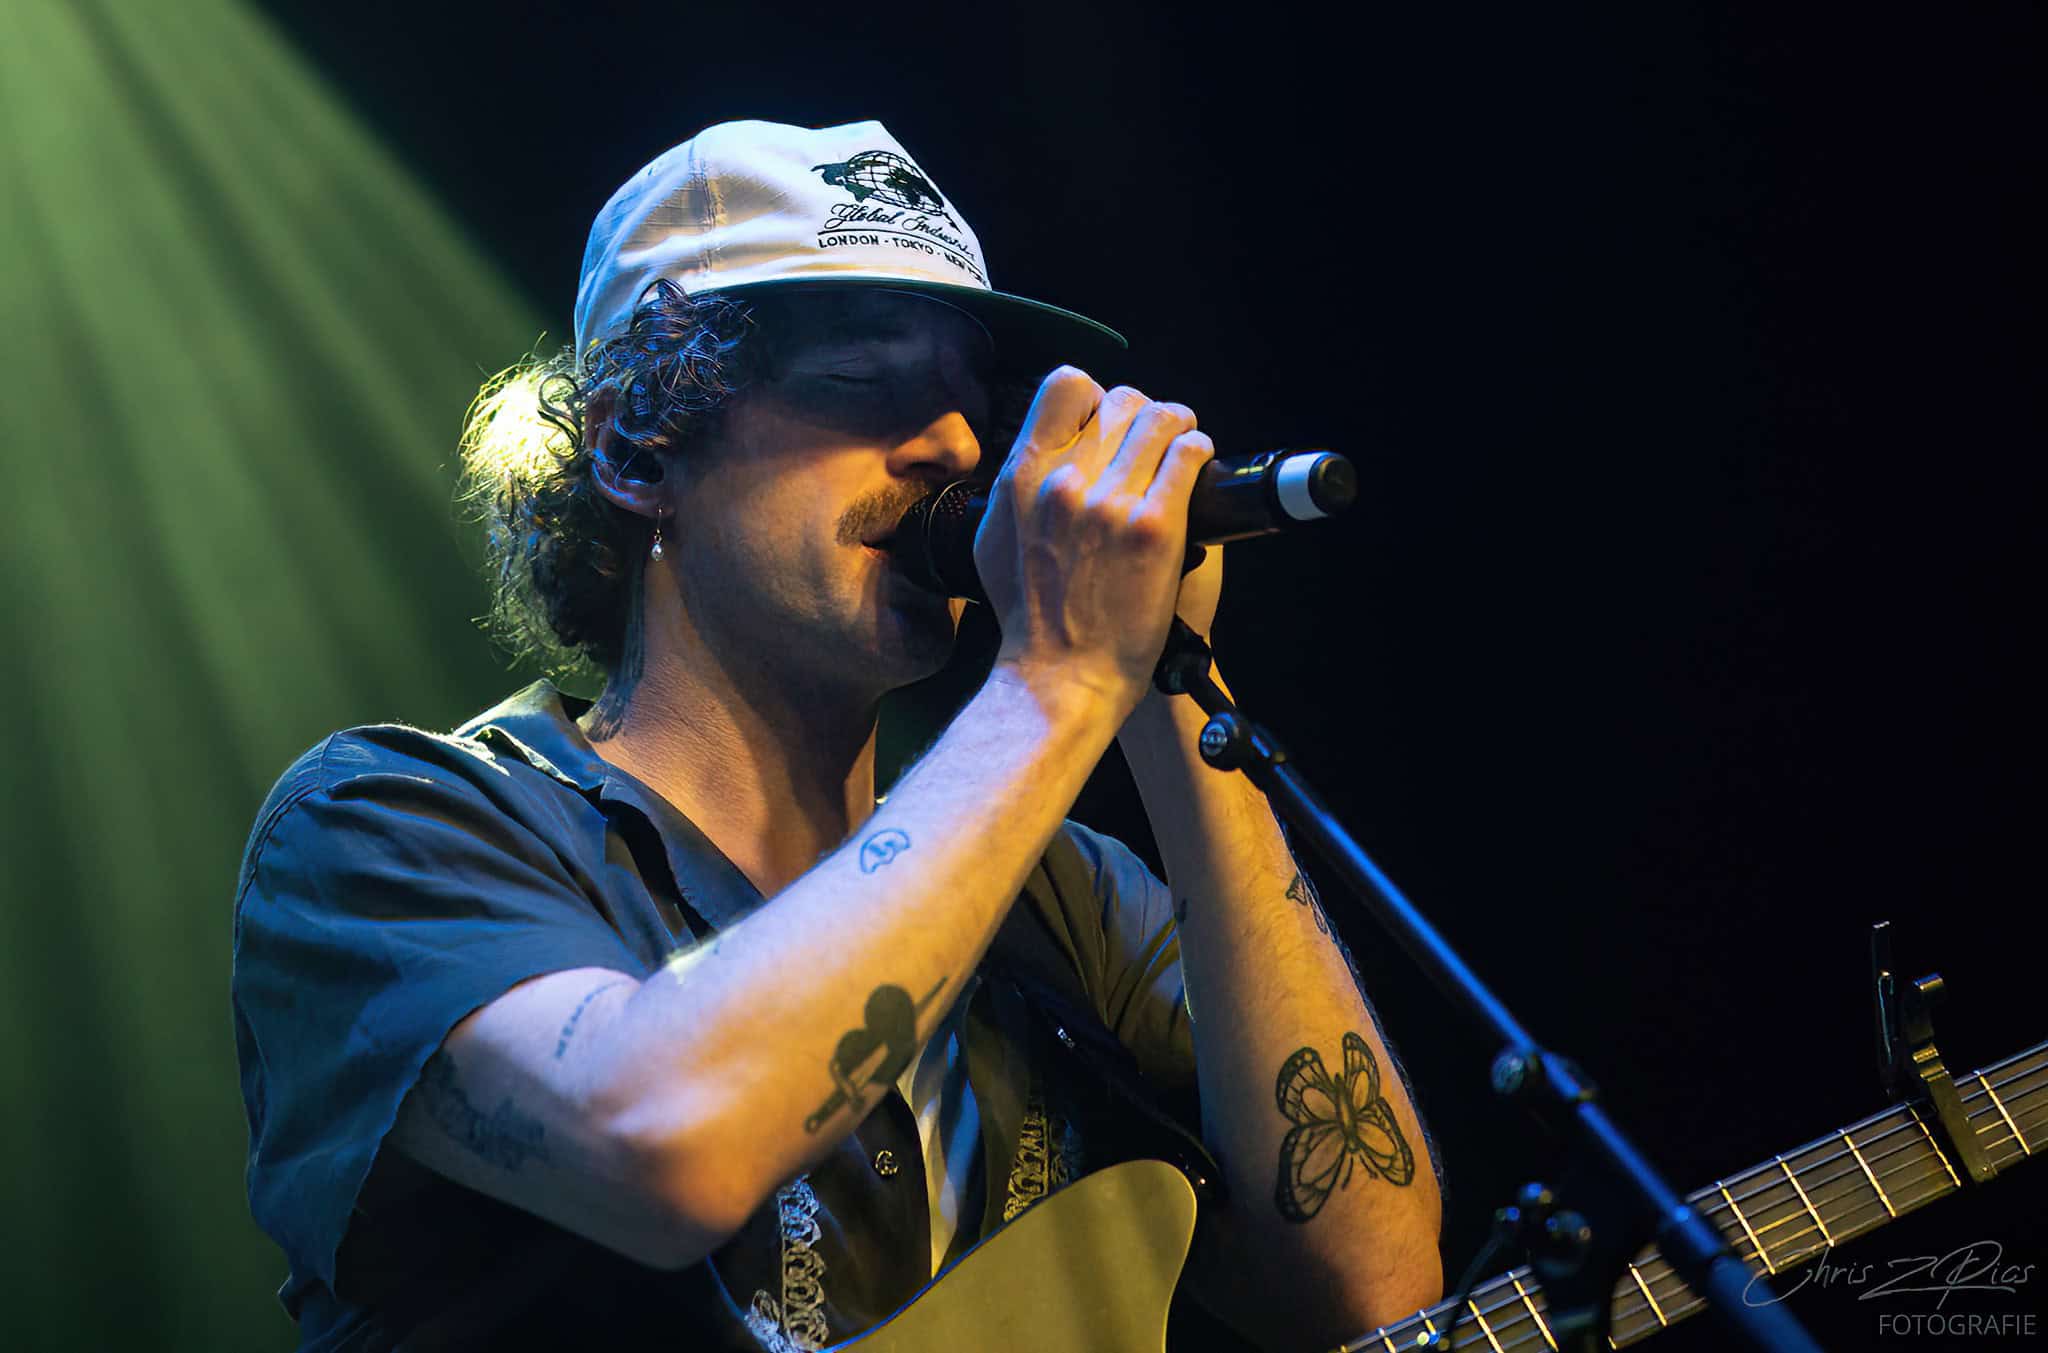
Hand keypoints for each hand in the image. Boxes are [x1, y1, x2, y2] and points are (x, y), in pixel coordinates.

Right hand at [974, 367, 1215, 711]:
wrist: (1062, 676)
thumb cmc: (1031, 616)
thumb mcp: (995, 539)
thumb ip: (1015, 488)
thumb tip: (1037, 452)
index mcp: (1022, 476)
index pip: (1066, 385)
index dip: (1095, 398)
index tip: (1108, 424)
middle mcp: (1063, 479)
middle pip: (1122, 401)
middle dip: (1143, 417)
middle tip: (1155, 444)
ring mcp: (1110, 502)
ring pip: (1162, 418)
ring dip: (1179, 428)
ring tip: (1182, 448)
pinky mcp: (1154, 527)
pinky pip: (1188, 455)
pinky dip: (1198, 453)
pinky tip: (1196, 470)